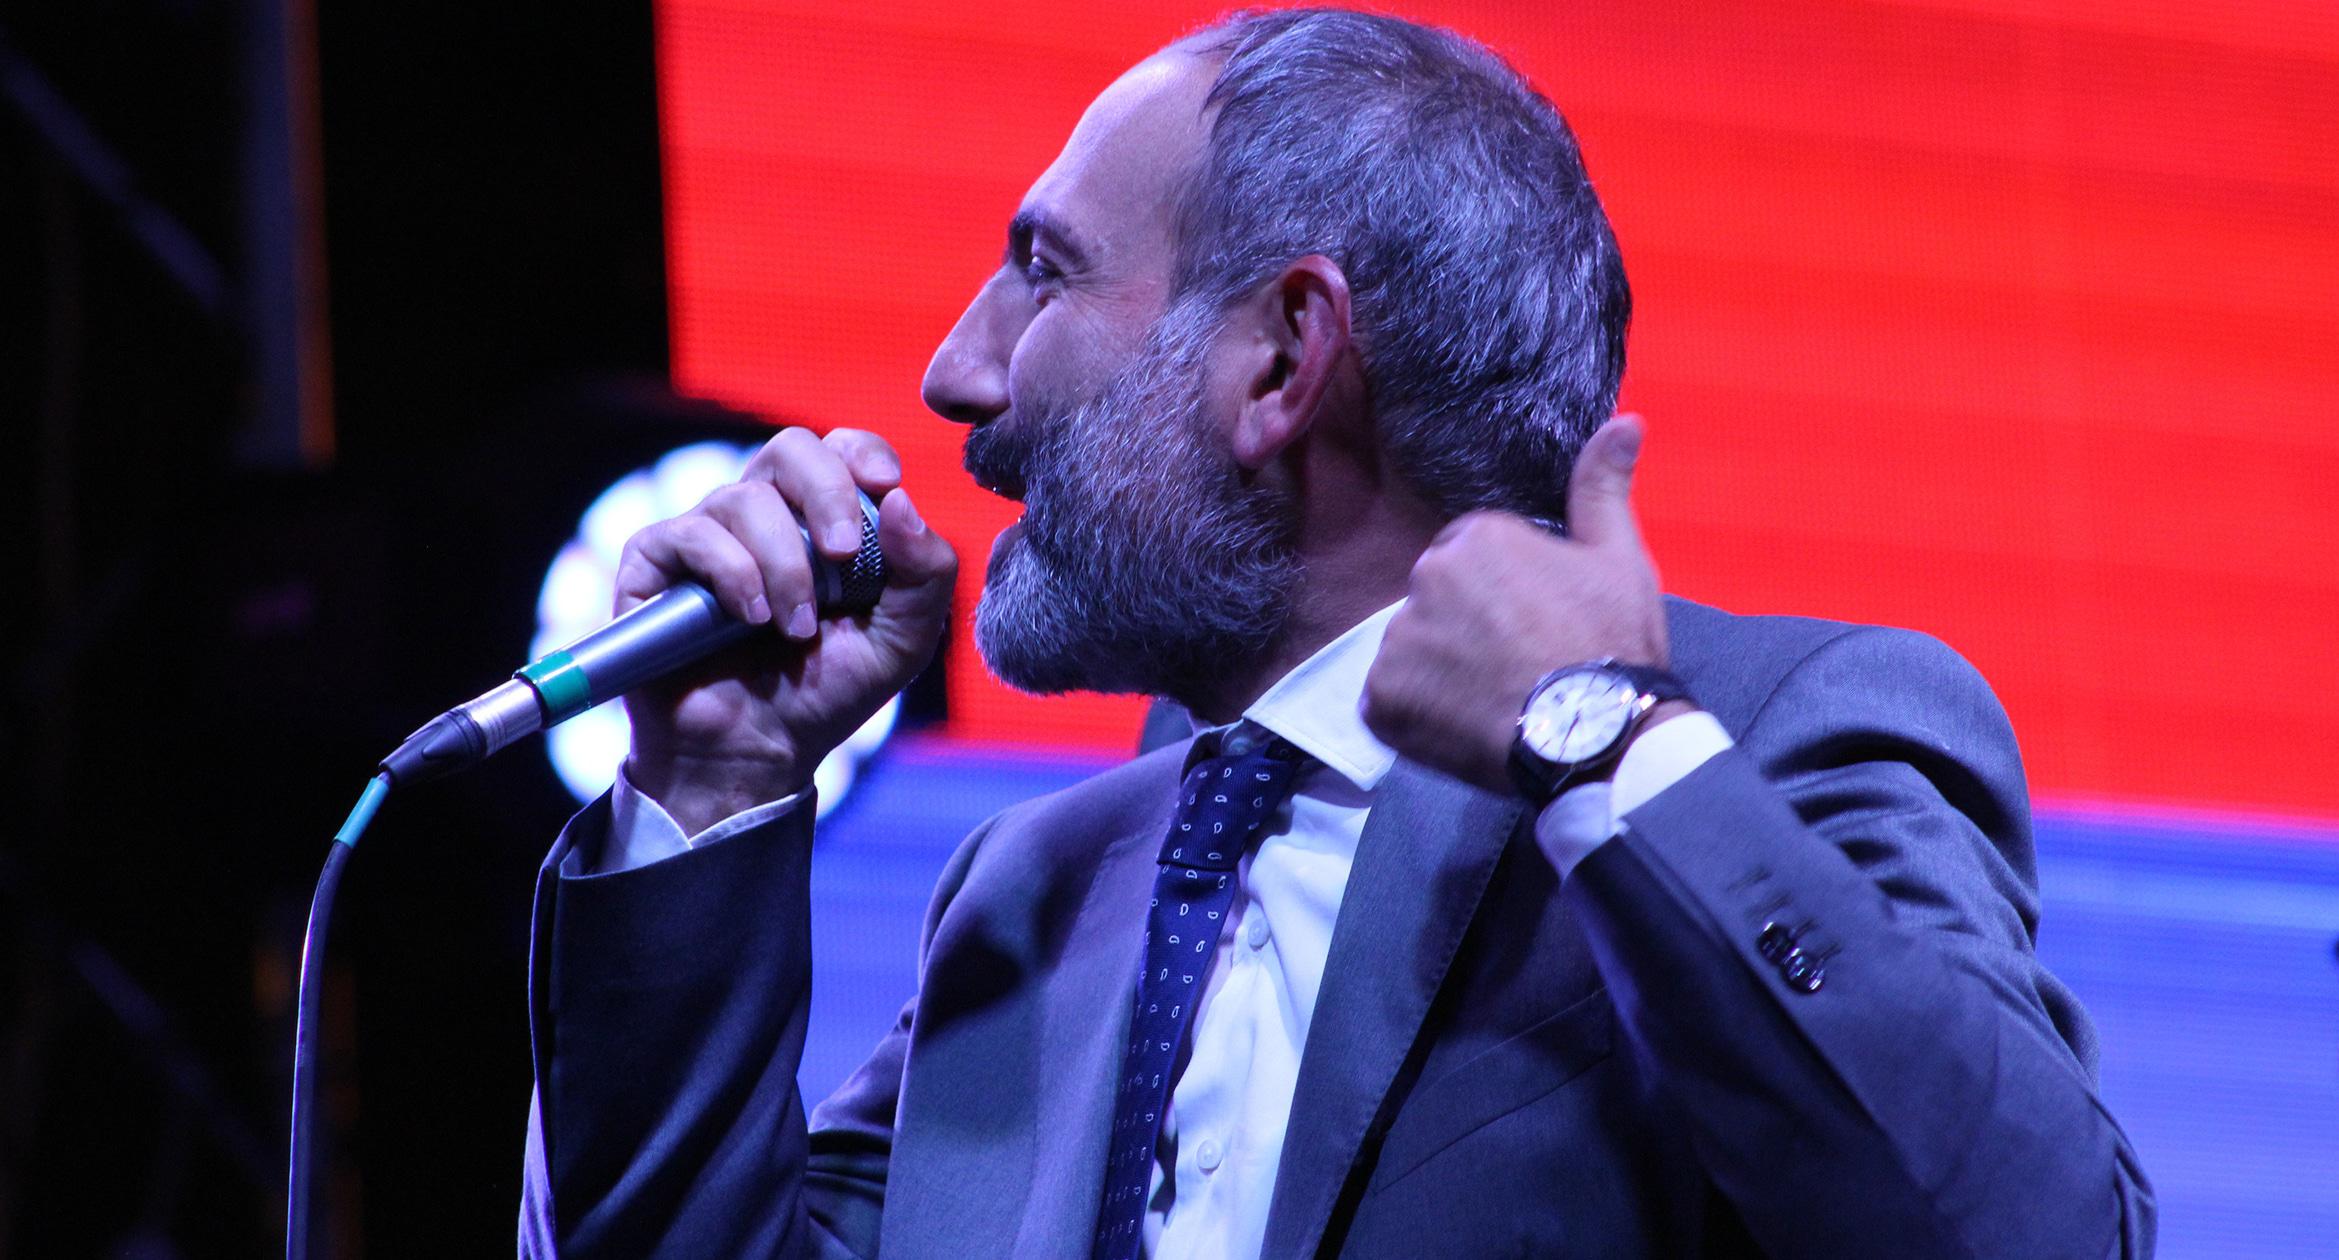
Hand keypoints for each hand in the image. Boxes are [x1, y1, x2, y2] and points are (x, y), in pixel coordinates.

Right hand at [616, 427, 956, 835]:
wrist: (760, 754)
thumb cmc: (827, 691)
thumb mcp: (903, 640)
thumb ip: (926, 573)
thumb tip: (903, 501)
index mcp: (822, 520)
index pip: (840, 449)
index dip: (863, 453)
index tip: (885, 486)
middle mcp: (763, 516)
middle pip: (790, 449)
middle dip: (827, 492)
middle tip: (842, 554)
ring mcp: (706, 537)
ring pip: (744, 499)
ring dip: (783, 564)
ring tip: (795, 628)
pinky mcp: (654, 566)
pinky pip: (689, 535)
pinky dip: (731, 573)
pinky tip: (751, 619)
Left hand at [1363, 415, 1670, 793]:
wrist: (1596, 735)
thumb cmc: (1610, 644)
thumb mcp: (1618, 560)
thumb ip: (1603, 488)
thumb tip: (1625, 421)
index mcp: (1476, 539)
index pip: (1471, 559)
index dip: (1503, 596)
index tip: (1534, 626)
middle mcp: (1425, 578)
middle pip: (1437, 601)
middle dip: (1466, 628)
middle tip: (1515, 665)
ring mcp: (1399, 641)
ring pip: (1412, 650)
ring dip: (1439, 671)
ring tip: (1493, 698)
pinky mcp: (1382, 698)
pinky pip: (1390, 701)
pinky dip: (1417, 714)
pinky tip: (1462, 724)